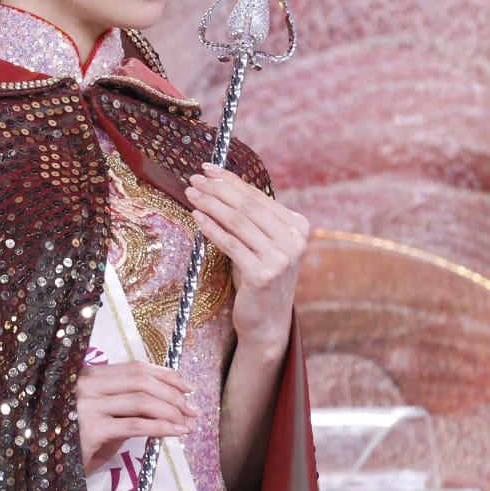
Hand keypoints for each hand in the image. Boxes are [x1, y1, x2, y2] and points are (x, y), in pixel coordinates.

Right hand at [75, 359, 201, 475]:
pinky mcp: (91, 429)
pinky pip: (135, 425)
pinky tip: (175, 433)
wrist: (47, 467)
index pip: (135, 367)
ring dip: (171, 411)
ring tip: (187, 423)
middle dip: (173, 393)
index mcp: (89, 375)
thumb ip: (127, 406)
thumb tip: (168, 404)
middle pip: (141, 380)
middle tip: (192, 409)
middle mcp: (87, 384)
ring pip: (141, 400)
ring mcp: (87, 405)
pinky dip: (161, 427)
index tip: (187, 386)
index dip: (165, 375)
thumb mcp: (102, 417)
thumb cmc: (77, 442)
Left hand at [184, 162, 307, 353]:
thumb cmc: (259, 276)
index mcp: (298, 226)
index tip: (208, 169)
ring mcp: (281, 258)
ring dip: (210, 204)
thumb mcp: (261, 242)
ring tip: (191, 194)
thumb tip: (218, 182)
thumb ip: (251, 217)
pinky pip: (230, 244)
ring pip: (237, 221)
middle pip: (246, 206)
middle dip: (217, 189)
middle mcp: (294, 240)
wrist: (267, 320)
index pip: (258, 196)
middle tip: (194, 179)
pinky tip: (196, 217)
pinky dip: (211, 228)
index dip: (230, 180)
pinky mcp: (263, 274)